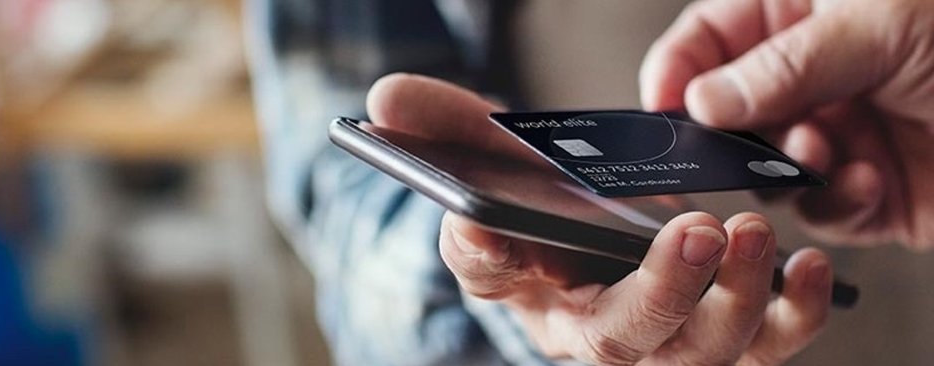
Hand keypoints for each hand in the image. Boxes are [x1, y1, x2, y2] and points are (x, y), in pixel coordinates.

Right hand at [367, 73, 833, 364]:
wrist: (589, 233)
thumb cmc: (539, 204)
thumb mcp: (488, 160)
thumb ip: (442, 130)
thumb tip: (387, 102)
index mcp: (526, 290)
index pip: (491, 279)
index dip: (492, 259)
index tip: (490, 228)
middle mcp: (595, 333)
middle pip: (624, 345)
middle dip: (662, 293)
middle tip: (694, 228)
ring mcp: (664, 340)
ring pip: (701, 354)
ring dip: (734, 300)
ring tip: (749, 231)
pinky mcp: (723, 328)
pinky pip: (764, 343)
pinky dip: (792, 312)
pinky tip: (808, 264)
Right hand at [640, 0, 933, 248]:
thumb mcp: (877, 23)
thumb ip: (784, 65)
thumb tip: (701, 101)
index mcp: (801, 14)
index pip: (709, 38)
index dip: (677, 70)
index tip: (662, 108)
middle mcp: (813, 77)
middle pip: (728, 114)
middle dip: (730, 136)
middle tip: (729, 146)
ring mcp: (837, 136)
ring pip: (766, 172)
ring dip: (787, 168)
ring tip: (821, 149)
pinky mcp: (869, 194)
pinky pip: (822, 213)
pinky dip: (837, 204)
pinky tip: (866, 177)